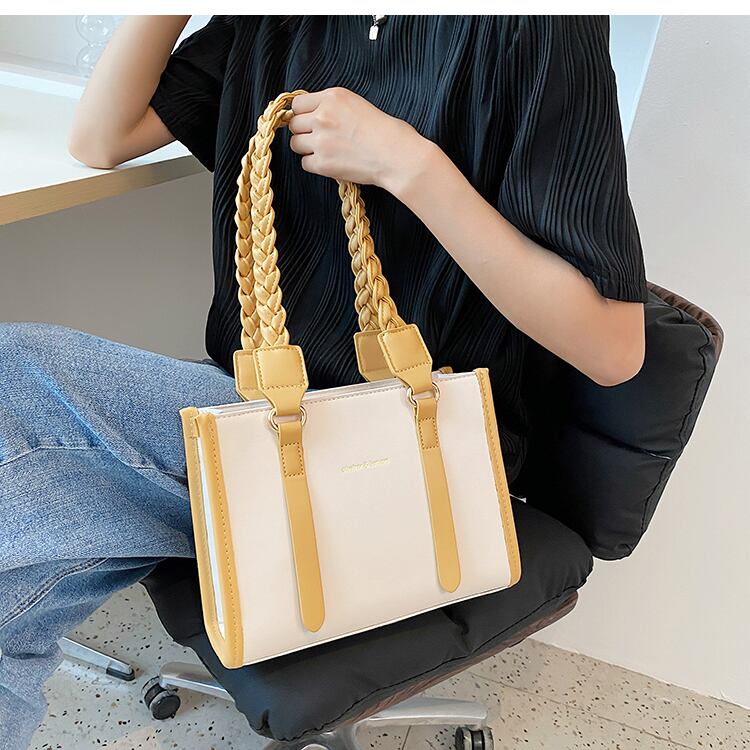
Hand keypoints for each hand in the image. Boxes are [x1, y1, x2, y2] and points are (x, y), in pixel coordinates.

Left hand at [288, 87, 432, 193]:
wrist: (396, 155)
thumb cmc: (386, 132)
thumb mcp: (357, 104)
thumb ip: (332, 107)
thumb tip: (312, 116)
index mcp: (332, 97)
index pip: (297, 105)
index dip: (302, 115)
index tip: (309, 122)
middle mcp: (323, 116)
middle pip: (294, 124)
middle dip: (303, 132)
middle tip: (319, 139)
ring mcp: (321, 140)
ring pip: (295, 144)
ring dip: (307, 148)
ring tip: (325, 151)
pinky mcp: (323, 163)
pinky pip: (305, 163)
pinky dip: (315, 165)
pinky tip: (331, 163)